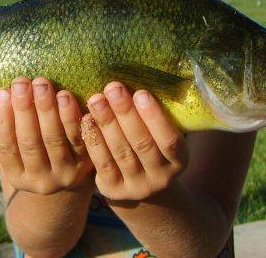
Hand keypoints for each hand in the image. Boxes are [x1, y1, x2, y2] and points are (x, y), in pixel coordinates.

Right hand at [0, 76, 93, 194]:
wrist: (71, 172)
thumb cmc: (38, 148)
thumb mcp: (20, 146)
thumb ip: (11, 125)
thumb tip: (7, 91)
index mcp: (17, 176)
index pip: (6, 147)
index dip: (2, 119)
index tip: (3, 92)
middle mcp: (40, 180)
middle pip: (29, 142)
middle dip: (24, 109)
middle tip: (22, 83)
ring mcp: (64, 173)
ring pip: (53, 139)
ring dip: (47, 109)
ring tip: (42, 85)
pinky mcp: (85, 163)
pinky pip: (78, 138)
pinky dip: (70, 117)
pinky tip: (65, 96)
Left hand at [82, 81, 188, 201]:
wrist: (141, 184)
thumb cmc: (153, 146)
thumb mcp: (163, 135)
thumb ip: (156, 116)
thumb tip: (141, 76)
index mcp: (179, 161)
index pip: (169, 140)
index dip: (155, 117)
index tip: (141, 92)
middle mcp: (161, 177)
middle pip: (142, 144)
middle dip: (126, 113)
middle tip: (113, 88)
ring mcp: (136, 186)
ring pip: (120, 152)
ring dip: (106, 123)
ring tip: (96, 99)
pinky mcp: (113, 189)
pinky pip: (102, 163)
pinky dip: (94, 139)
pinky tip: (86, 119)